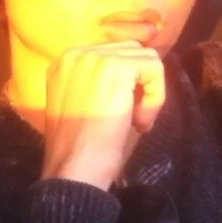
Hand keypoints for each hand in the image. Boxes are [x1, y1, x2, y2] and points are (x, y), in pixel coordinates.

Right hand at [39, 41, 165, 190]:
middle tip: (133, 120)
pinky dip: (156, 96)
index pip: (113, 55)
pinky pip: (154, 68)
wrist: (74, 170)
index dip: (128, 84)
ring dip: (149, 92)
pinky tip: (140, 122)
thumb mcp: (88, 105)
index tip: (122, 115)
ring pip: (146, 58)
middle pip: (131, 52)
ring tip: (136, 122)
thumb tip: (144, 67)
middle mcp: (75, 54)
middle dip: (140, 85)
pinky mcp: (116, 67)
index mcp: (65, 64)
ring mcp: (94, 58)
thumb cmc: (82, 149)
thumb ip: (105, 81)